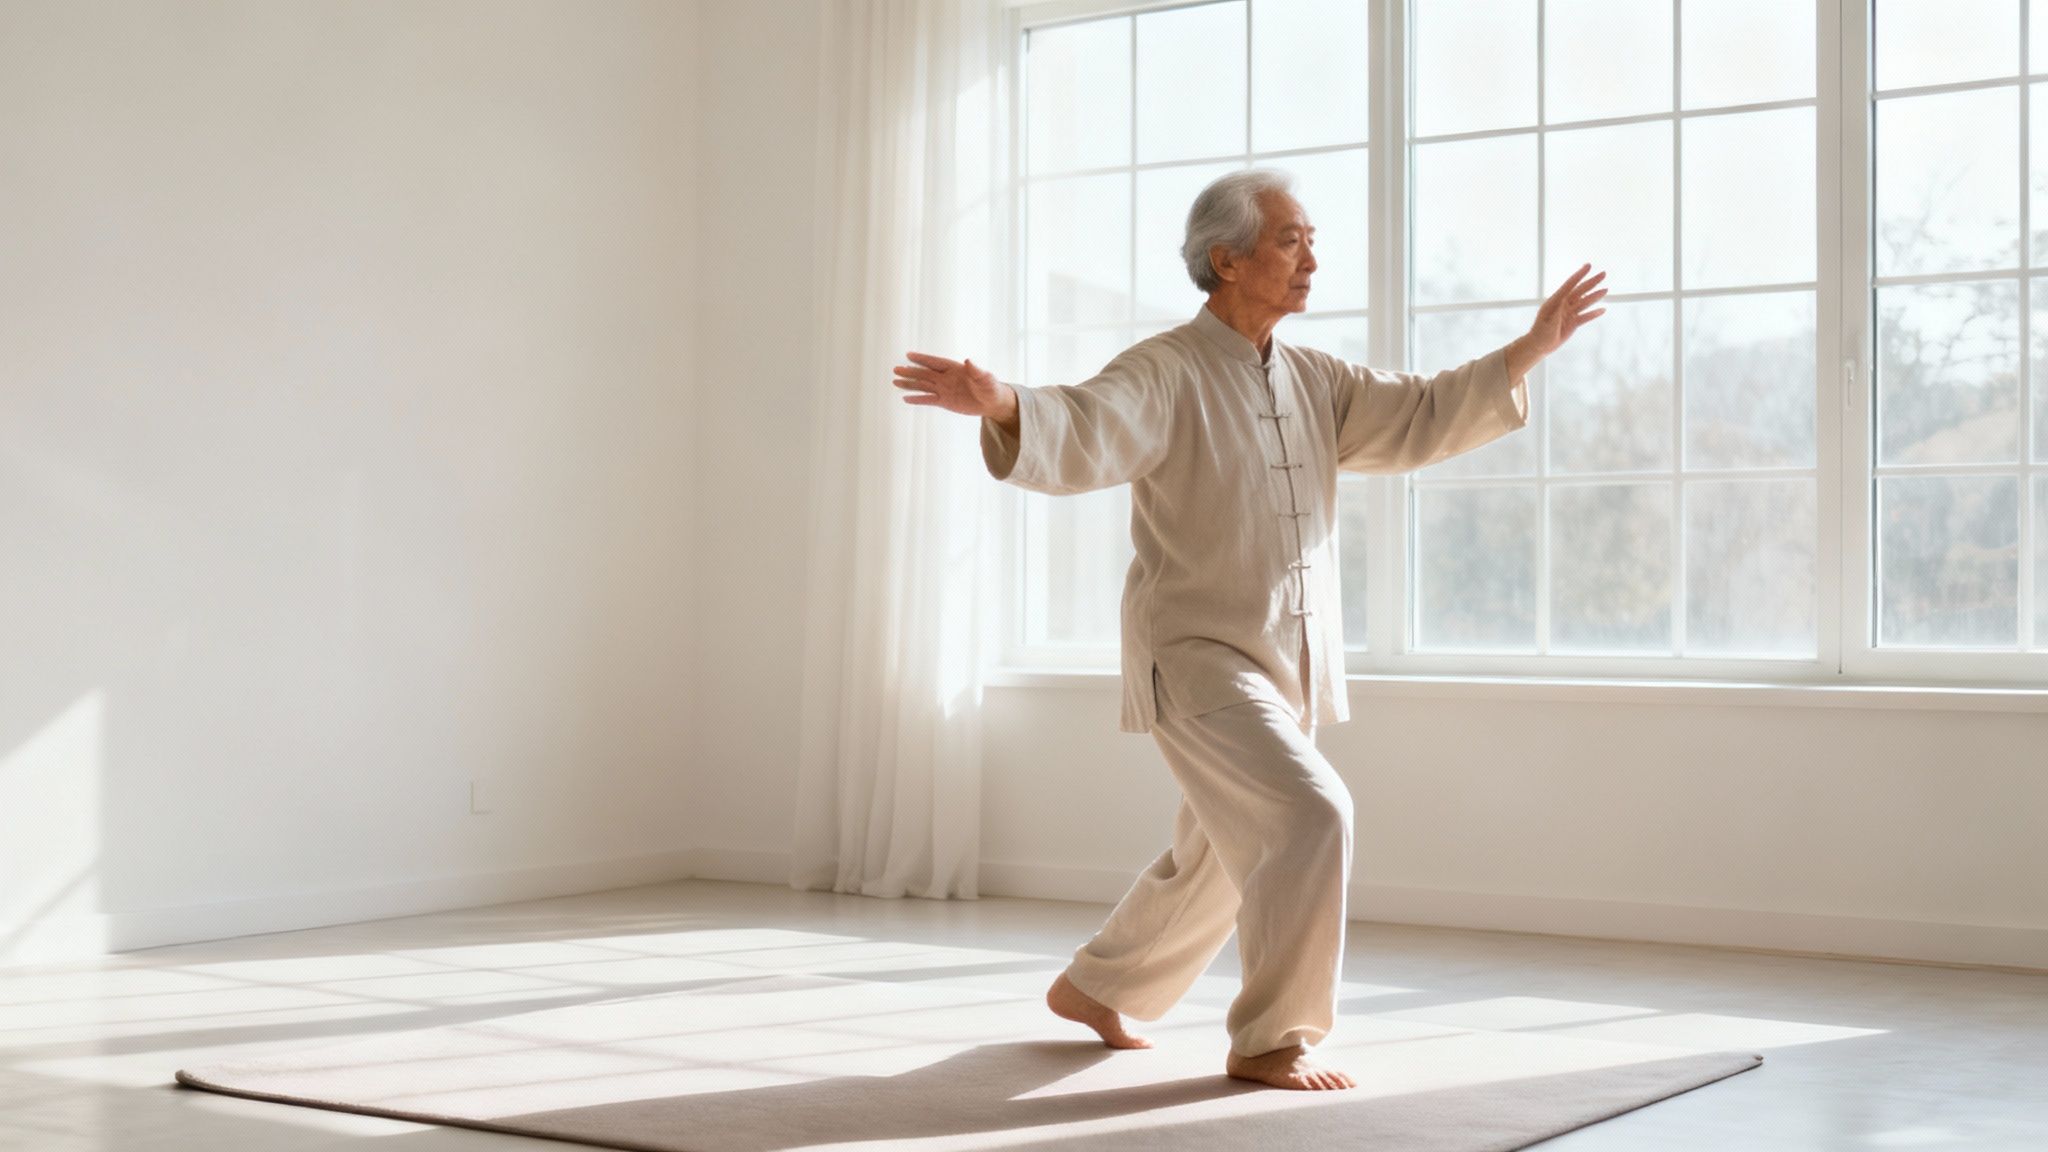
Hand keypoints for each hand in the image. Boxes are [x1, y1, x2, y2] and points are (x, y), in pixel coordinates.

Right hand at [892, 351, 1013, 419]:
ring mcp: (944, 389)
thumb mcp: (985, 378)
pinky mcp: (945, 401)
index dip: (922, 359)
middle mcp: (946, 378)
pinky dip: (918, 399)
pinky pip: (928, 399)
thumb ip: (976, 370)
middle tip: (896, 369)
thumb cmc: (990, 387)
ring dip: (910, 384)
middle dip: (911, 371)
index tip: (909, 355)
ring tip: (895, 381)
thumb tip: (969, 360)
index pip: (935, 362)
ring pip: (923, 386)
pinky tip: (906, 398)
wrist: (992, 402)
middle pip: (925, 374)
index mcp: (955, 368)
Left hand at [1522, 264, 1606, 358]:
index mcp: (1555, 301)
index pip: (1569, 285)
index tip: (1588, 266)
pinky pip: (1585, 317)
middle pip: (1580, 291)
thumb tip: (1564, 299)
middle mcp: (1563, 305)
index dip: (1579, 275)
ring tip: (1606, 290)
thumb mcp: (1547, 322)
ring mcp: (1569, 313)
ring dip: (1595, 296)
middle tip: (1604, 274)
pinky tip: (1603, 309)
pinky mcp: (1573, 323)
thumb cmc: (1540, 333)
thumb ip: (1556, 311)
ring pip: (1584, 302)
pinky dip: (1594, 313)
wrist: (1539, 346)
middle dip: (1592, 282)